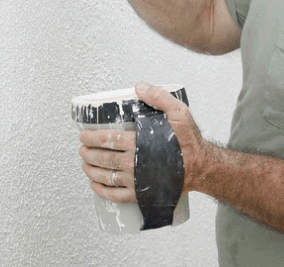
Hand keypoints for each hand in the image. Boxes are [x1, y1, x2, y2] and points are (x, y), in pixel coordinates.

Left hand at [78, 82, 212, 203]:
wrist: (202, 168)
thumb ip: (159, 97)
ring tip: (85, 164)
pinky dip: (103, 191)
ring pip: (107, 177)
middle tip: (82, 149)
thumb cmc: (189, 141)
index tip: (83, 135)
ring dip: (92, 170)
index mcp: (141, 143)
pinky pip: (117, 196)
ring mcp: (137, 181)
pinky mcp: (142, 193)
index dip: (92, 137)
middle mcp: (135, 164)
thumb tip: (139, 87)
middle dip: (88, 153)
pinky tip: (95, 185)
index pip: (108, 139)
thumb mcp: (179, 113)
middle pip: (104, 158)